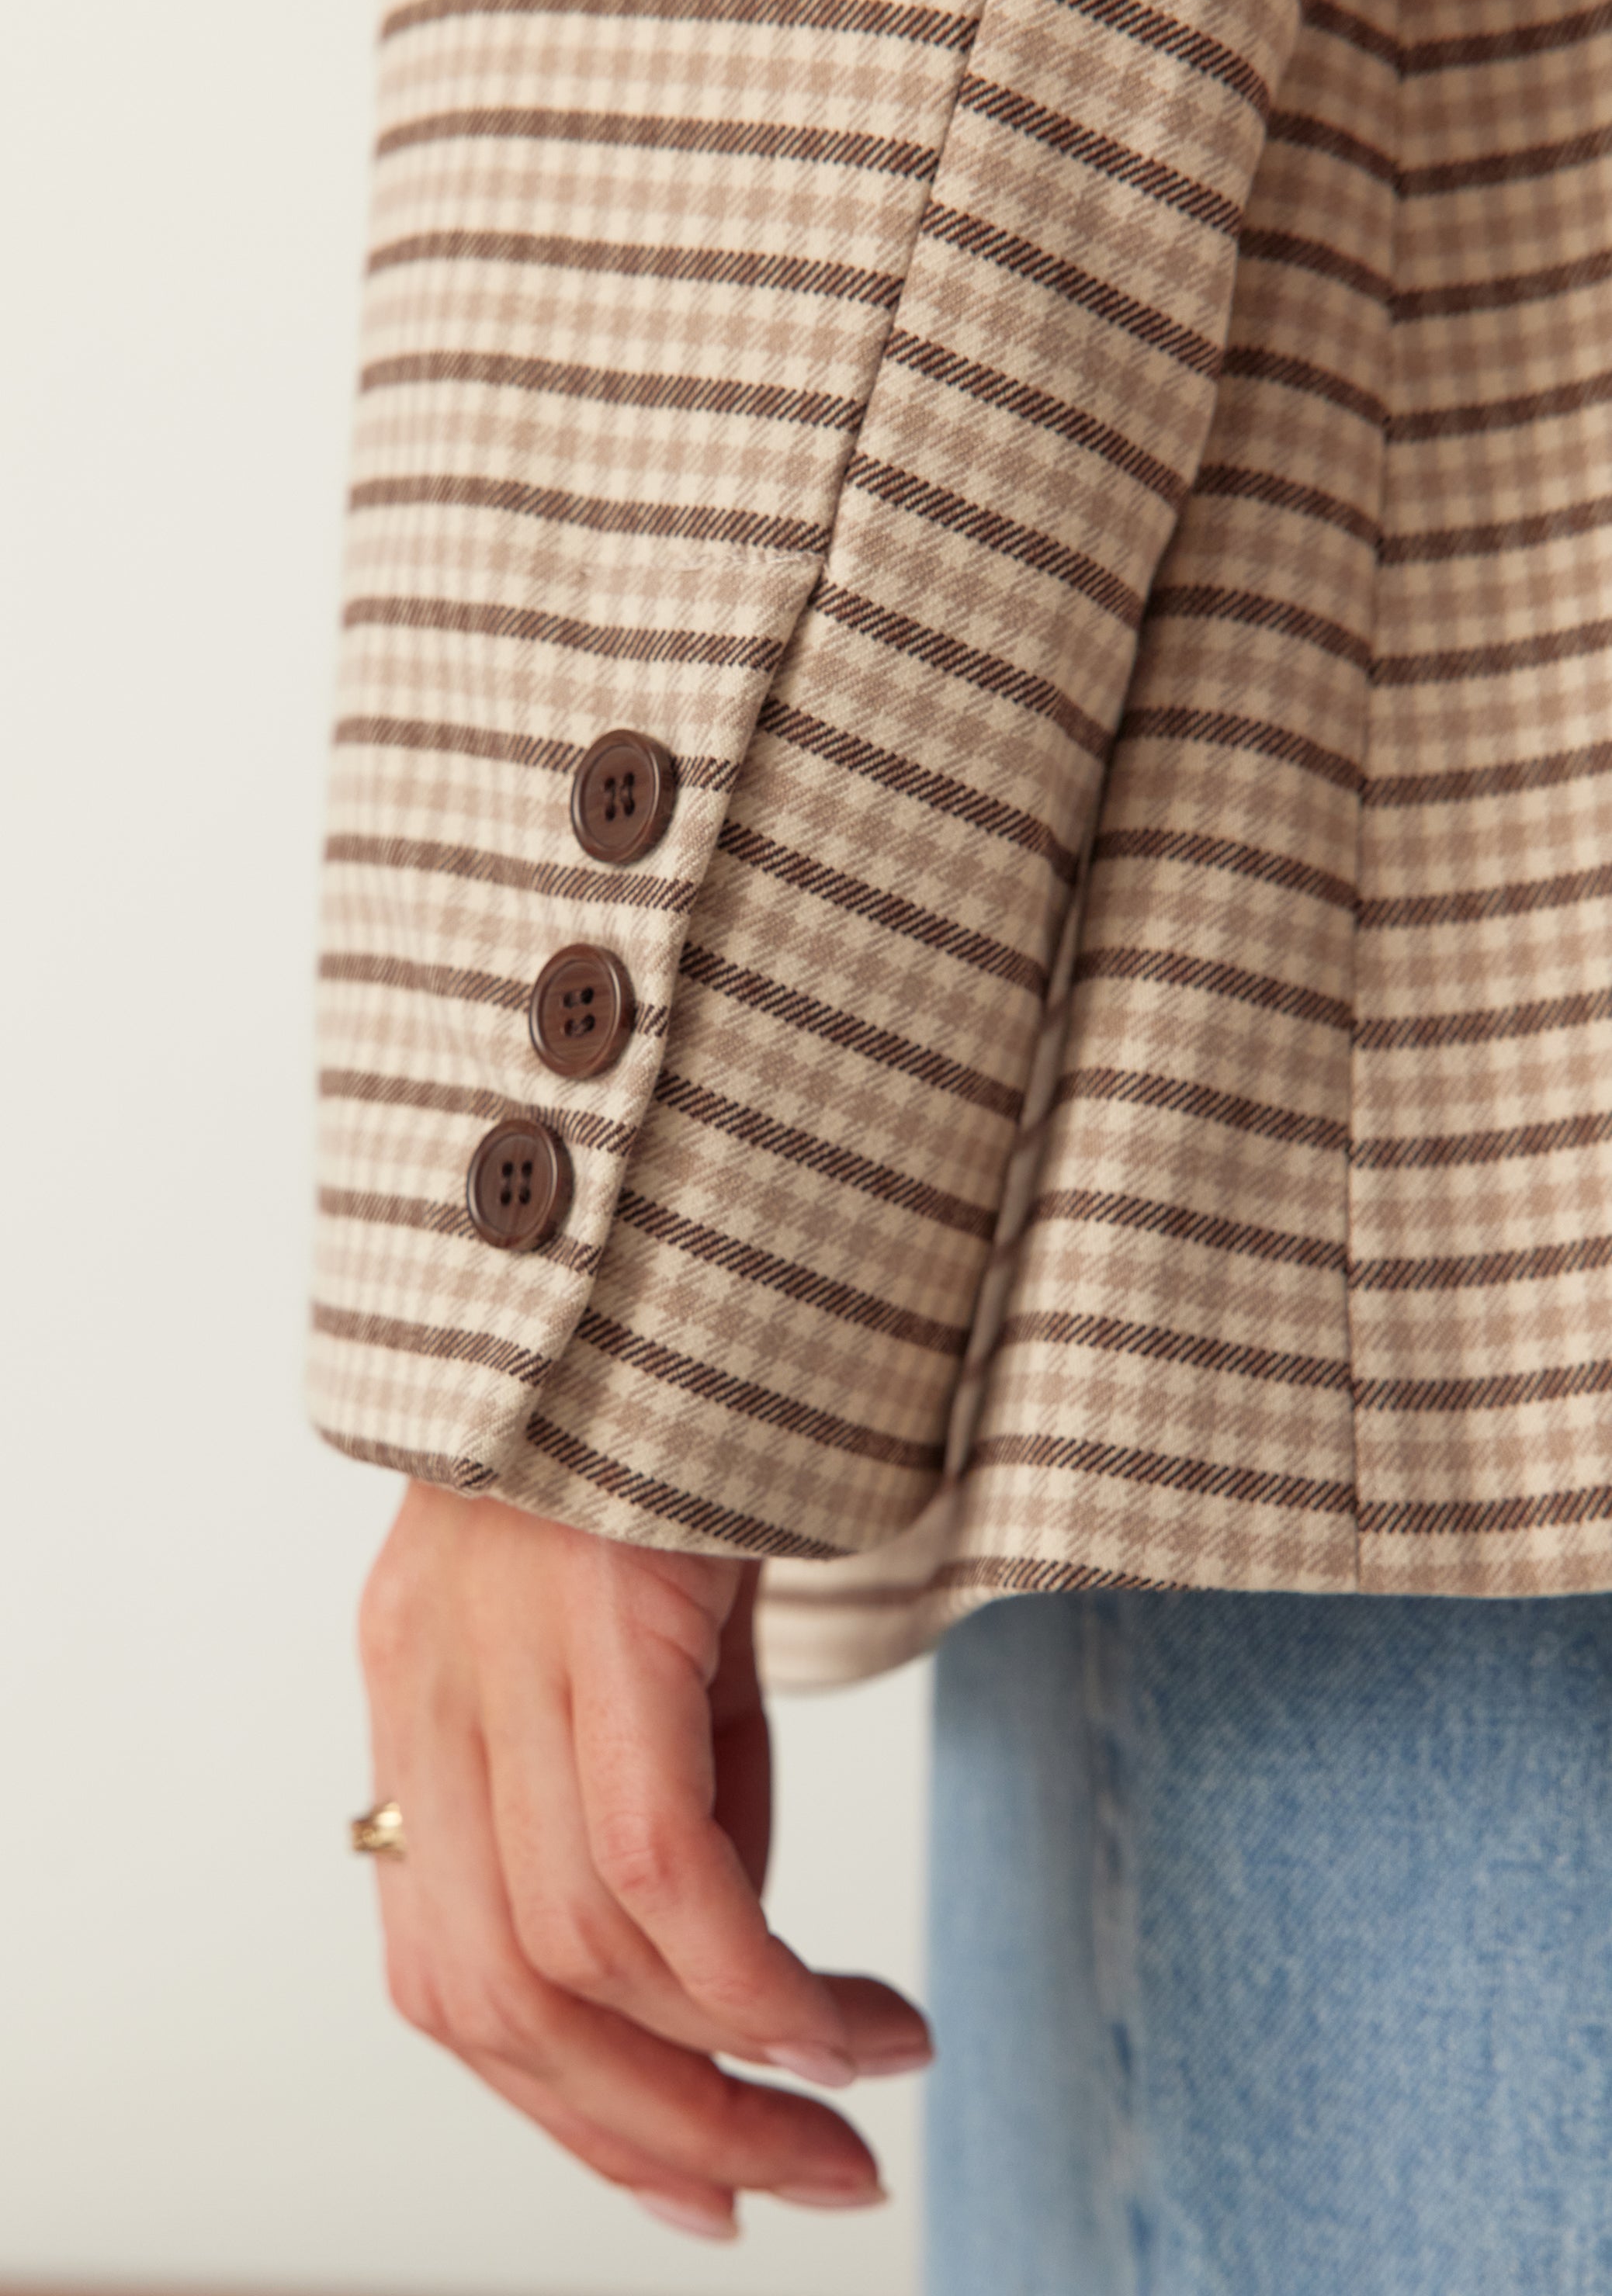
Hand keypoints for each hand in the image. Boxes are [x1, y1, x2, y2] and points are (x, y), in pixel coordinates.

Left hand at [356, 1482, 931, 2239]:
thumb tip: (730, 1952)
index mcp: (425, 1694)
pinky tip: (853, 2020)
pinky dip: (756, 1981)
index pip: (449, 1968)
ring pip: (573, 1955)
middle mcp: (430, 1689)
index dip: (566, 2110)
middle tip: (794, 2192)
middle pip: (495, 1997)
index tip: (699, 2187)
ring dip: (726, 2077)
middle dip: (648, 2135)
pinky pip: (652, 1865)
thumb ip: (670, 1781)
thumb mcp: (656, 1633)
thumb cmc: (677, 1427)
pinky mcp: (594, 1613)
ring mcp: (494, 1651)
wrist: (672, 1230)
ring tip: (854, 2109)